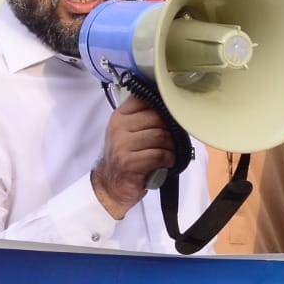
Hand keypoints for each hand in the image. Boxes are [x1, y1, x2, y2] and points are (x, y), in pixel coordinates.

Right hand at [90, 95, 175, 219]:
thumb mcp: (129, 131)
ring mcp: (122, 145)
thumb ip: (144, 116)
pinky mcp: (129, 162)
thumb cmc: (126, 156)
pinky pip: (159, 155)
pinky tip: (166, 162)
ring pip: (161, 136)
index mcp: (120, 116)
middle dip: (171, 130)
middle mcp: (118, 127)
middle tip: (172, 140)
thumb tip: (171, 105)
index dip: (163, 107)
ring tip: (168, 152)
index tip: (170, 116)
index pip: (146, 99)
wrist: (112, 184)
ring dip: (171, 146)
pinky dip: (169, 159)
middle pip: (157, 118)